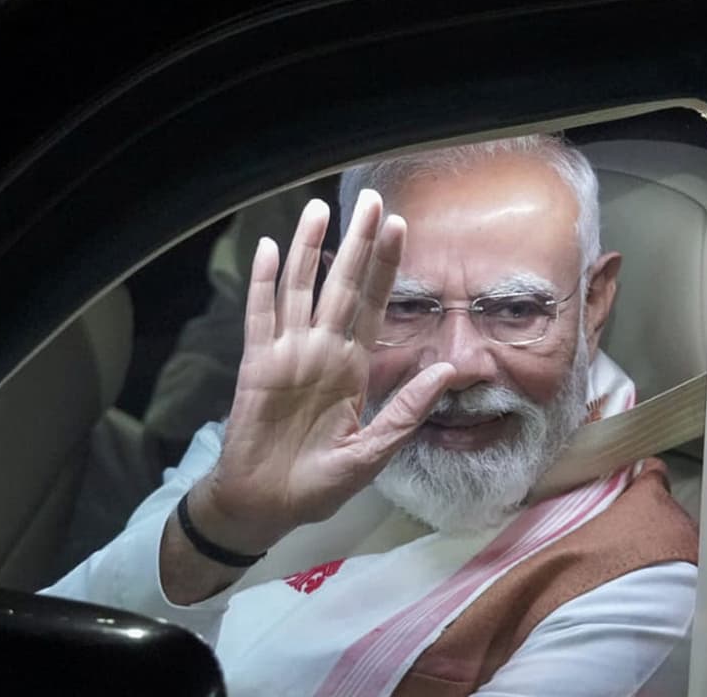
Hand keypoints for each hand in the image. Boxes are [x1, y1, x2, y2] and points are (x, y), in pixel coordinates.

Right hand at [188, 190, 454, 553]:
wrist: (267, 505)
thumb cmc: (318, 482)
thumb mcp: (373, 451)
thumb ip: (406, 410)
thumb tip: (448, 370)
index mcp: (352, 367)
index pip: (373, 305)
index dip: (386, 267)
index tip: (402, 227)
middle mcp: (322, 351)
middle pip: (342, 284)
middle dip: (358, 243)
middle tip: (372, 200)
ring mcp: (288, 354)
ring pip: (300, 289)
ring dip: (310, 249)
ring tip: (319, 209)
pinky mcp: (258, 366)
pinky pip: (262, 317)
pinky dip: (265, 283)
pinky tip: (272, 250)